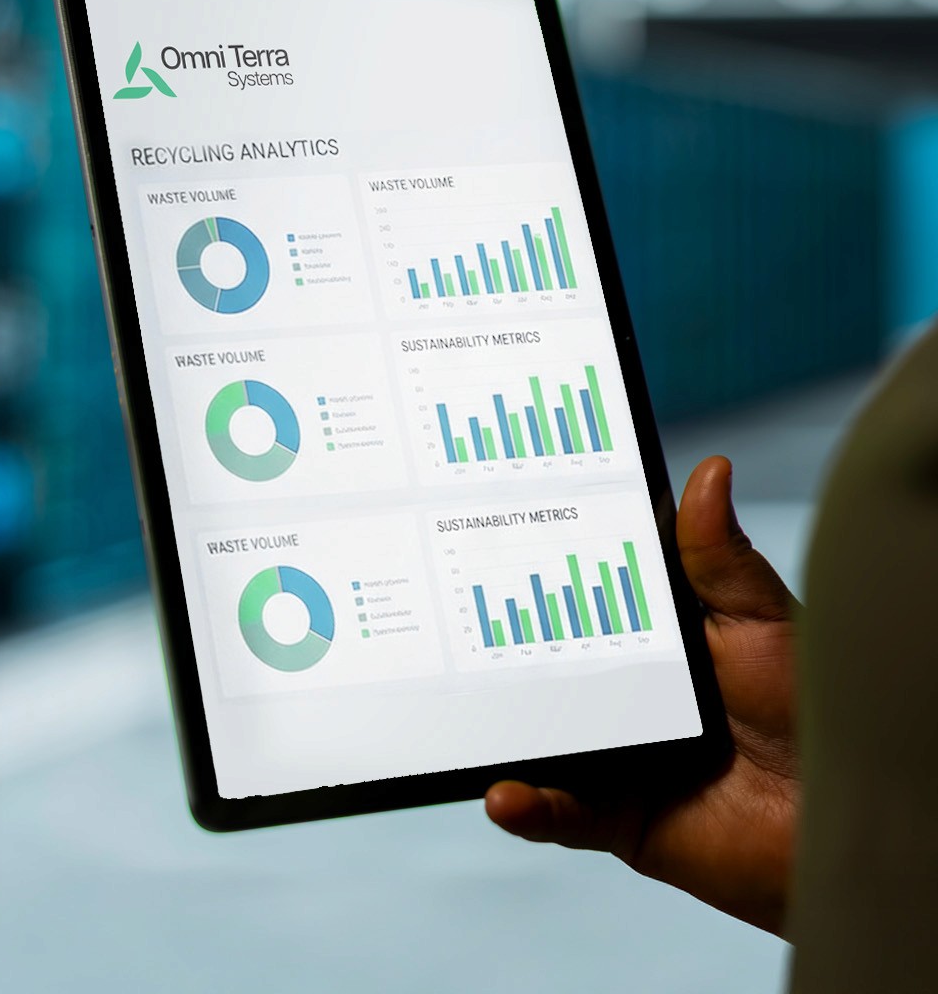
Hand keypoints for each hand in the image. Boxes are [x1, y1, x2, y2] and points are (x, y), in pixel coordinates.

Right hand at [485, 456, 799, 936]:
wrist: (840, 817)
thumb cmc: (814, 710)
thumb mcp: (760, 621)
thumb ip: (721, 560)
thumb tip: (711, 469)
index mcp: (655, 635)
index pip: (587, 590)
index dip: (543, 561)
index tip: (497, 522)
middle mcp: (625, 689)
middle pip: (547, 657)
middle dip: (497, 636)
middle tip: (448, 606)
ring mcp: (614, 751)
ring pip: (538, 732)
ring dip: (497, 724)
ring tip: (461, 705)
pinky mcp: (615, 815)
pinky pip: (558, 812)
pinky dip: (526, 805)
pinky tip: (504, 792)